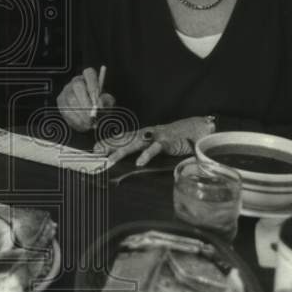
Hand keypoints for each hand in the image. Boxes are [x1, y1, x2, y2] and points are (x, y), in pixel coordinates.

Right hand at [57, 67, 115, 131]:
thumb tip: (99, 103)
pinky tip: (83, 125)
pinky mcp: (61, 101)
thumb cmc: (101, 107)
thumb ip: (106, 101)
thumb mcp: (108, 103)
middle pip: (78, 86)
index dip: (93, 84)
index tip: (98, 99)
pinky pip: (65, 109)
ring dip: (81, 113)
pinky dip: (75, 119)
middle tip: (92, 115)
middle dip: (85, 102)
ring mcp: (66, 90)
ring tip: (89, 123)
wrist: (91, 116)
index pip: (89, 74)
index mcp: (89, 77)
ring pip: (71, 99)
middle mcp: (76, 81)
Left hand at [94, 116, 214, 166]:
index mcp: (143, 134)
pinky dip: (146, 155)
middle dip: (109, 146)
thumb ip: (143, 148)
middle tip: (96, 152)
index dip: (108, 142)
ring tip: (110, 160)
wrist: (196, 128)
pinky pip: (155, 149)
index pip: (122, 137)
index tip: (95, 149)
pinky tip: (139, 163)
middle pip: (124, 140)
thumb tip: (131, 158)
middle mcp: (146, 134)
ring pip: (135, 144)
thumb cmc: (175, 138)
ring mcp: (155, 137)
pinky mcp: (166, 142)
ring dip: (121, 152)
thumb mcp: (156, 143)